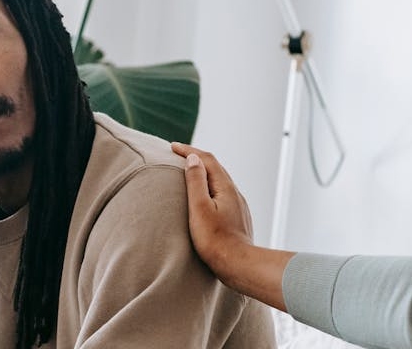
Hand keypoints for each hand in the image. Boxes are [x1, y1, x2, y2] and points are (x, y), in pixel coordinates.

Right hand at [172, 143, 293, 310]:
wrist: (238, 265)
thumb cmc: (215, 240)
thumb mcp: (199, 208)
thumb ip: (195, 182)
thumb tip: (192, 158)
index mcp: (225, 187)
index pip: (206, 159)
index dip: (189, 150)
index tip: (172, 146)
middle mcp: (234, 192)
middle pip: (215, 167)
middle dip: (196, 158)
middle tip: (178, 154)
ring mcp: (238, 205)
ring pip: (220, 181)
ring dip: (204, 172)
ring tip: (189, 172)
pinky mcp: (238, 217)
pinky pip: (223, 194)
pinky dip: (210, 187)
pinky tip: (205, 196)